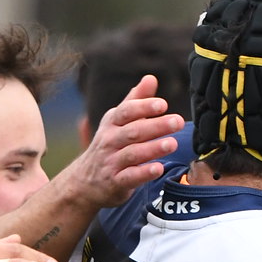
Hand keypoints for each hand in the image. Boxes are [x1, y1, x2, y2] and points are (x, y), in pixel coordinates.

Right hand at [56, 75, 183, 214]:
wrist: (83, 182)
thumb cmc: (109, 146)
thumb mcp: (117, 122)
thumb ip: (136, 101)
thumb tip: (151, 78)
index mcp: (112, 124)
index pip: (127, 112)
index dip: (144, 107)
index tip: (162, 104)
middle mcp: (110, 141)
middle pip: (133, 131)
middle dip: (156, 126)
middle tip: (177, 122)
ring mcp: (111, 162)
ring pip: (132, 153)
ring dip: (153, 148)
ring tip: (172, 144)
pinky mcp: (116, 182)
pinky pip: (130, 177)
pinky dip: (143, 173)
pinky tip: (158, 169)